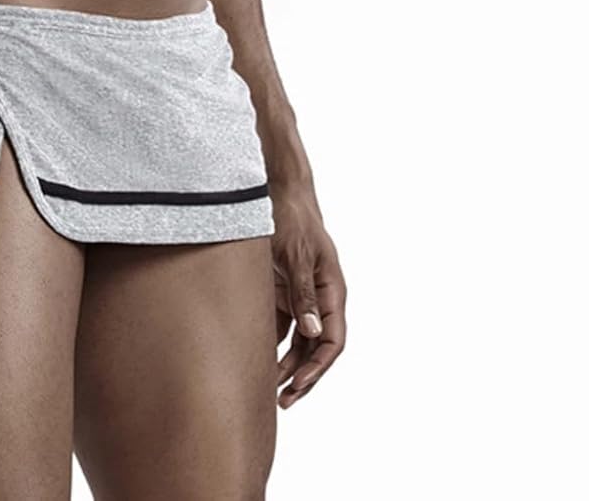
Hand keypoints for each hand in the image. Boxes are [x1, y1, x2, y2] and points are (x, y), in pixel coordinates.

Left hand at [270, 186, 345, 408]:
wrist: (277, 189)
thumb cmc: (291, 218)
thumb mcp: (296, 255)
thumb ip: (304, 294)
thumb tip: (313, 333)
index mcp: (332, 290)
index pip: (333, 341)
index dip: (318, 368)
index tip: (297, 386)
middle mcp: (320, 296)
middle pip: (317, 347)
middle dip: (302, 375)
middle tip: (283, 400)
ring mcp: (301, 294)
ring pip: (299, 340)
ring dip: (286, 363)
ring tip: (268, 388)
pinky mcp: (283, 289)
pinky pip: (281, 324)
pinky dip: (271, 342)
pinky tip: (255, 358)